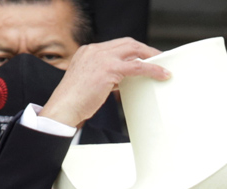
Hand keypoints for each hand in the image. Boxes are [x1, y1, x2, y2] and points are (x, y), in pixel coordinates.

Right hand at [39, 38, 169, 127]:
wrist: (64, 108)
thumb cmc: (74, 101)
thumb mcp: (90, 82)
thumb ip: (106, 76)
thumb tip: (122, 79)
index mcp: (88, 51)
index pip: (117, 44)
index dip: (134, 50)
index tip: (144, 57)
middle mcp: (94, 50)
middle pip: (128, 43)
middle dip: (146, 50)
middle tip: (159, 59)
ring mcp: (101, 58)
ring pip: (134, 51)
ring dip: (151, 57)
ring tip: (163, 67)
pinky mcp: (108, 69)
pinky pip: (137, 66)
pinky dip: (152, 69)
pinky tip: (161, 74)